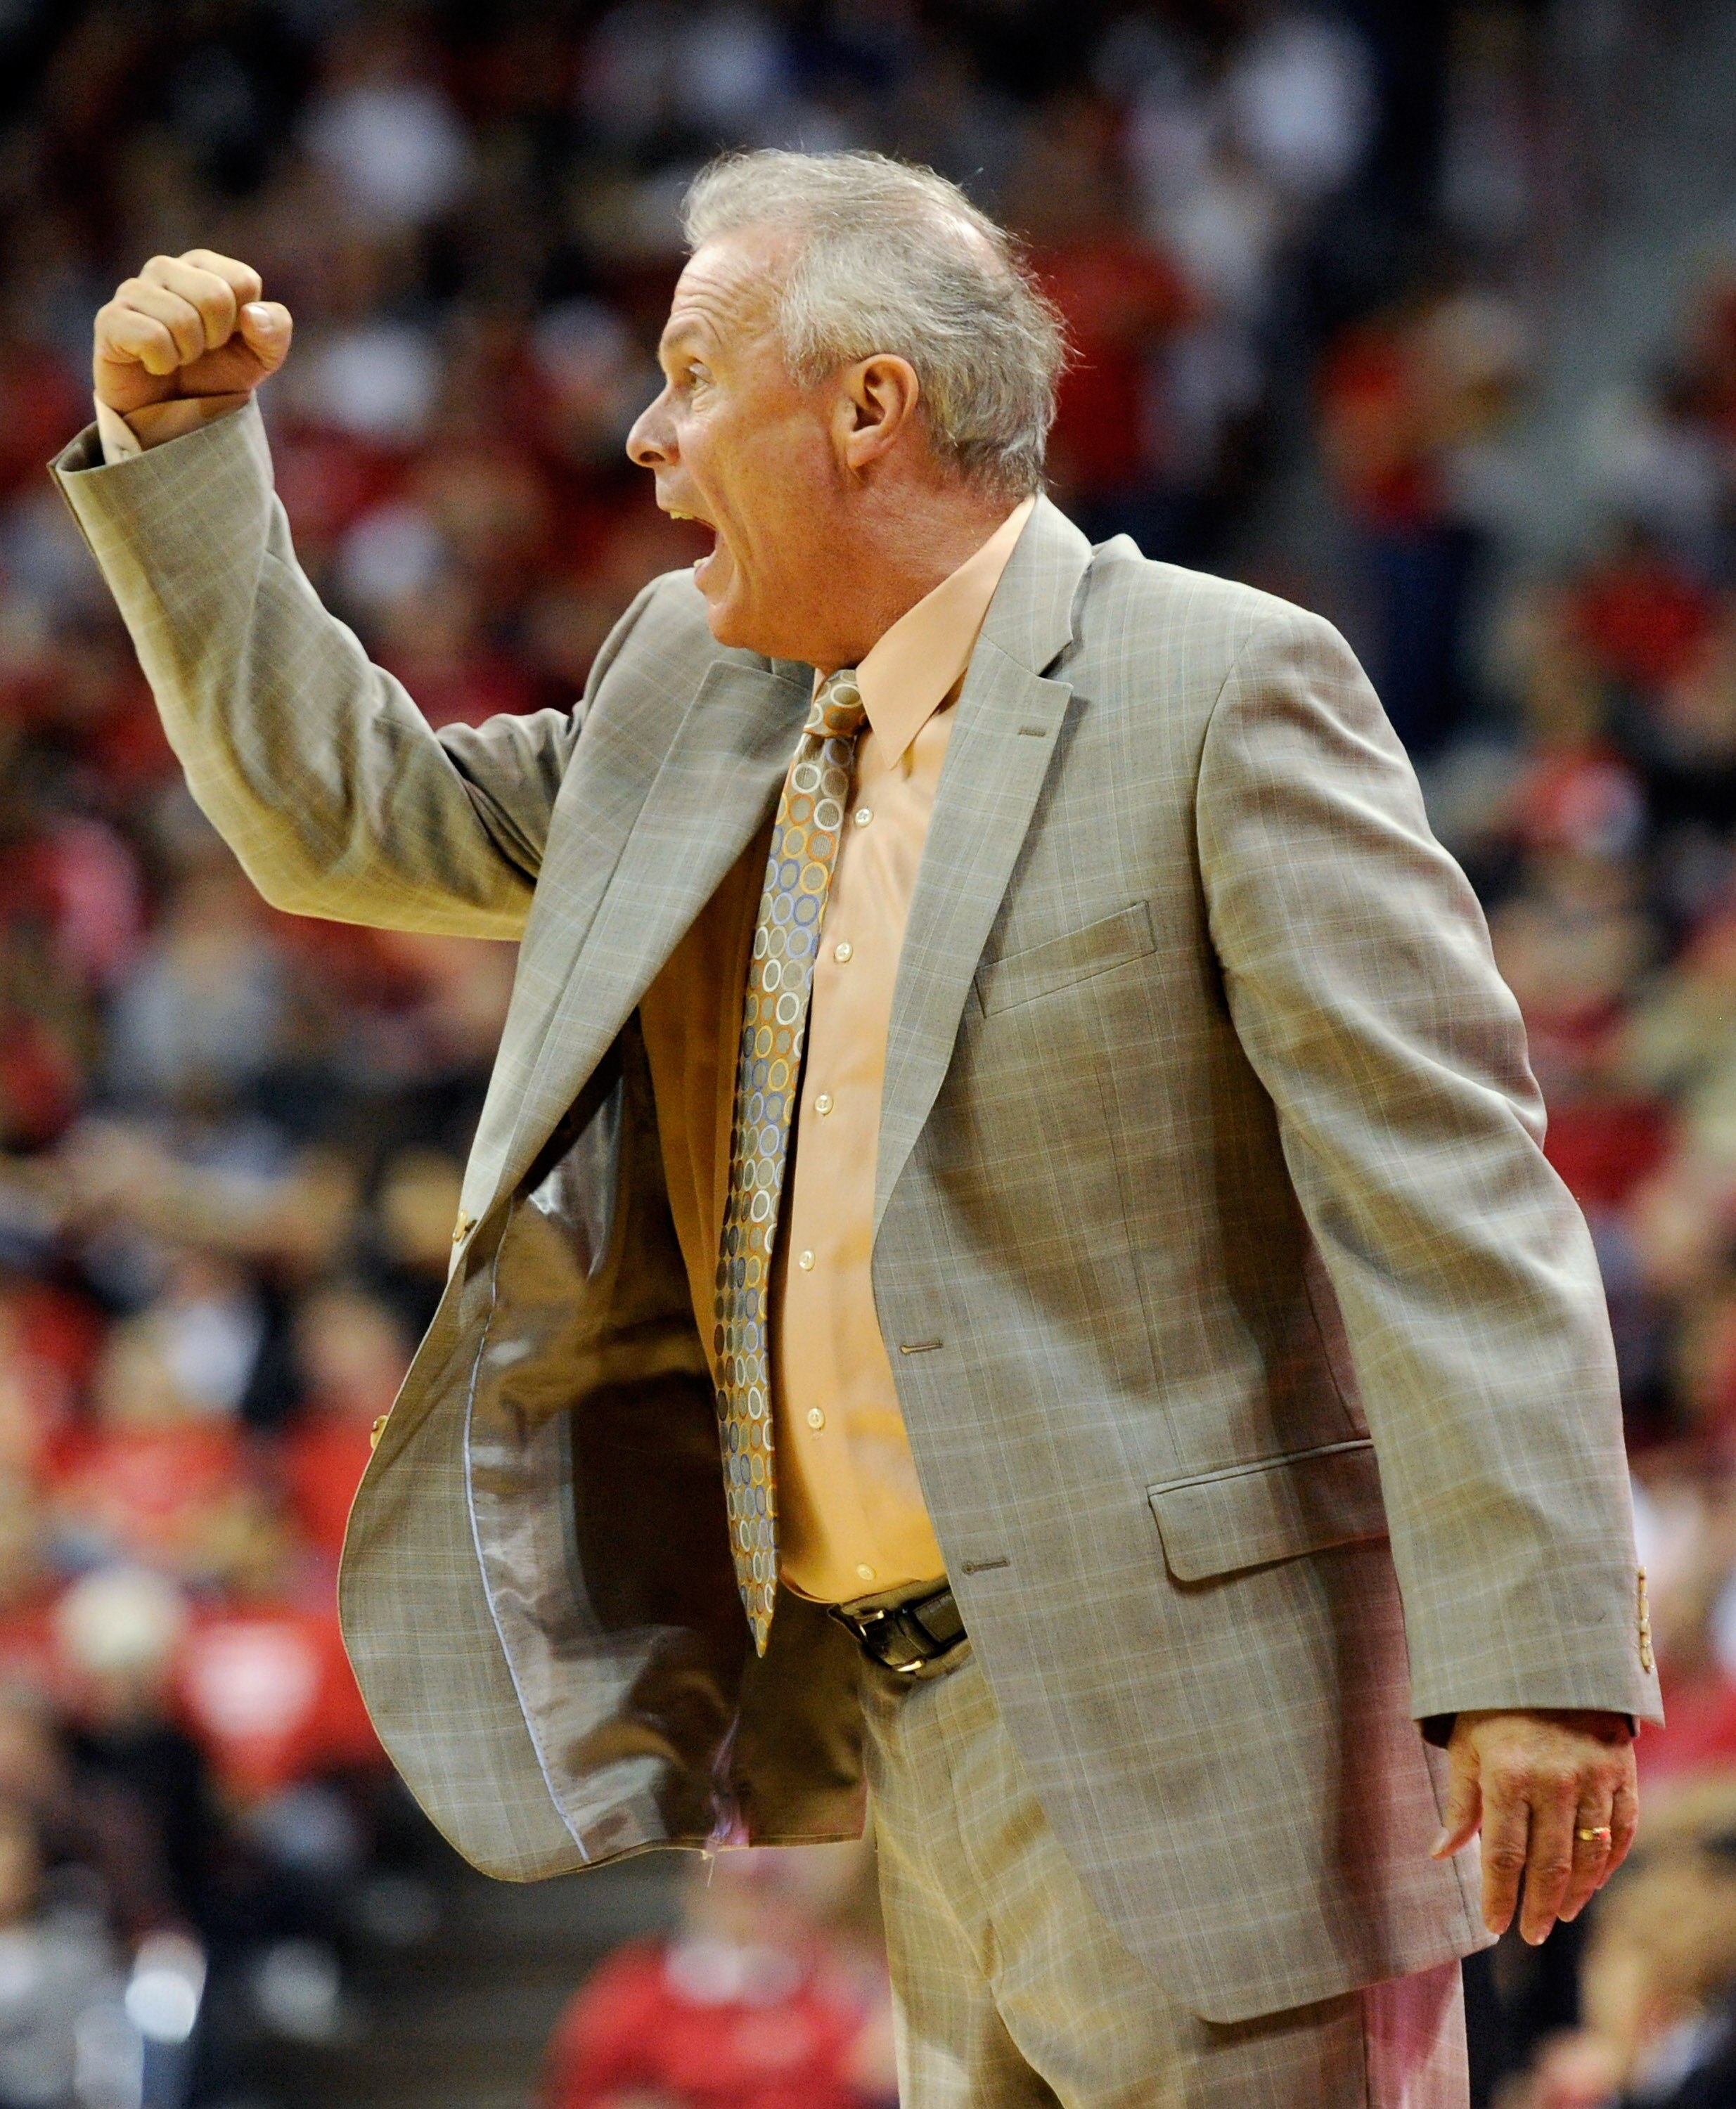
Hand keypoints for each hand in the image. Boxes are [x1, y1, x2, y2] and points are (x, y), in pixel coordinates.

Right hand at [93, 249, 290, 416]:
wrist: (174, 416)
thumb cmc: (216, 375)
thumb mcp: (260, 357)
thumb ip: (274, 331)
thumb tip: (252, 315)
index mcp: (205, 267)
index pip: (243, 281)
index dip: (245, 322)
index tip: (228, 338)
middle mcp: (166, 269)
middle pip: (214, 296)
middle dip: (217, 338)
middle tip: (202, 352)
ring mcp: (134, 291)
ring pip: (182, 318)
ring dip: (189, 354)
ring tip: (178, 359)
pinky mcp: (110, 320)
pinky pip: (150, 337)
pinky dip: (162, 362)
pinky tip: (155, 365)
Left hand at [1432, 1708, 1636, 1943]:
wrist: (1546, 1657)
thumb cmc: (1492, 1705)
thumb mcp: (1465, 1747)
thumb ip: (1459, 1804)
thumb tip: (1439, 1854)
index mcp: (1506, 1776)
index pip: (1503, 1856)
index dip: (1499, 1896)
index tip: (1495, 1926)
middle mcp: (1552, 1781)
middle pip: (1548, 1865)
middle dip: (1538, 1906)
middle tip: (1531, 1933)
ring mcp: (1592, 1778)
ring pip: (1588, 1856)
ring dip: (1575, 1893)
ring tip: (1559, 1914)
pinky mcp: (1621, 1772)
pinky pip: (1621, 1832)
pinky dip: (1608, 1864)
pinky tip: (1593, 1882)